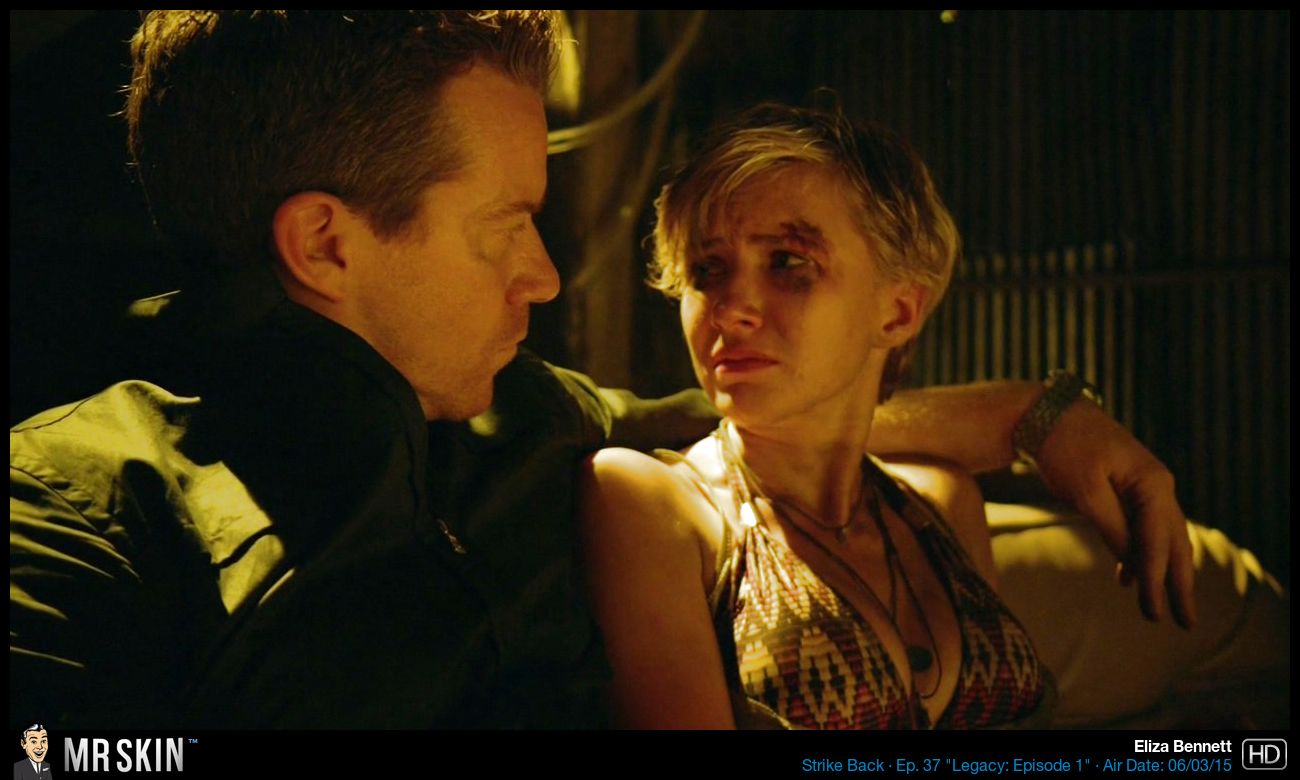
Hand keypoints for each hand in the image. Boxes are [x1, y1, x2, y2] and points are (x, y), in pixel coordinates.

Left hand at [1034, 401, 1196, 627]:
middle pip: (1173, 542)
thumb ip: (1112, 526)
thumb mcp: (1085, 490)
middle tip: (1185, 622)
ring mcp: (1145, 486)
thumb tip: (1133, 560)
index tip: (1154, 612)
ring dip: (1161, 573)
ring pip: (1161, 537)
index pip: (1158, 540)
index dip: (1157, 579)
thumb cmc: (1063, 448)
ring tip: (1162, 610)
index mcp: (1152, 483)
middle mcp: (1157, 485)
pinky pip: (1142, 527)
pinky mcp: (1128, 488)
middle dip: (1177, 584)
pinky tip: (1127, 579)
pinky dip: (1138, 554)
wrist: (1045, 414)